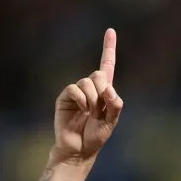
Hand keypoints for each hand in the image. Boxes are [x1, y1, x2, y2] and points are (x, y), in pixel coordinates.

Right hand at [52, 28, 123, 163]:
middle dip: (102, 91)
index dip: (108, 48)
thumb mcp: (111, 122)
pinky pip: (74, 88)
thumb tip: (109, 88)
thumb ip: (115, 105)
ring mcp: (77, 92)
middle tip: (99, 109)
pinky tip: (82, 110)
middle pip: (99, 74)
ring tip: (90, 113)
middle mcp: (90, 88)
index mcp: (103, 92)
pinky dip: (81, 99)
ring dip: (92, 99)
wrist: (78, 149)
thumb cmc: (96, 137)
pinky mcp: (65, 97)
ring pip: (87, 82)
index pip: (107, 66)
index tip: (110, 30)